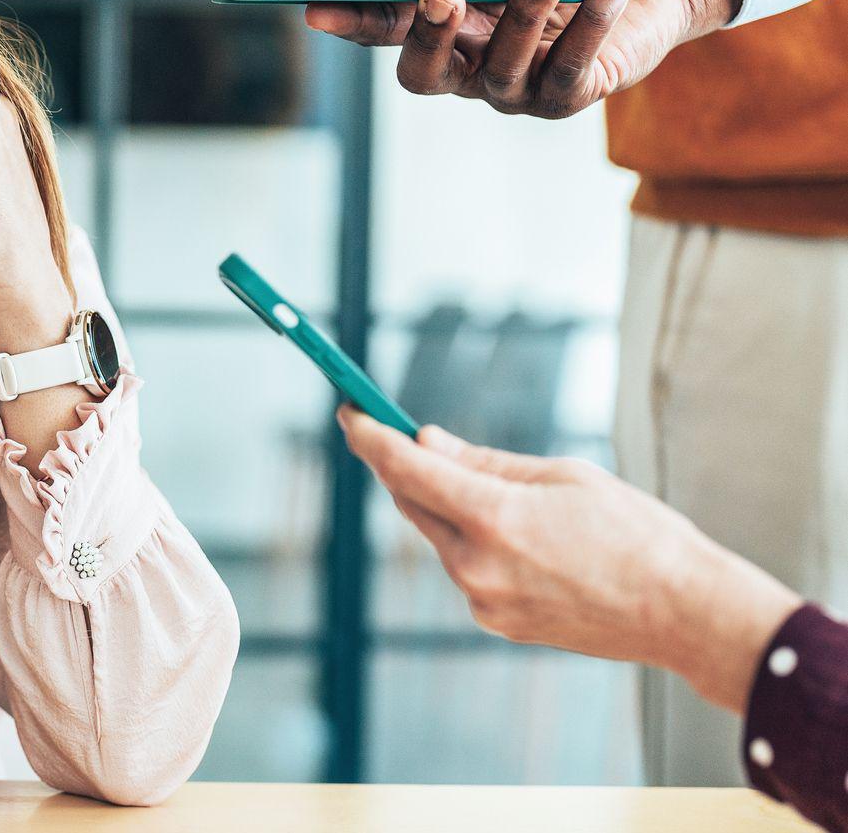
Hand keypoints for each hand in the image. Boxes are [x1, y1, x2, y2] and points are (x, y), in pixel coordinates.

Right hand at [305, 0, 743, 117]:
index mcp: (437, 25)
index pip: (380, 32)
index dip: (347, 23)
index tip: (319, 7)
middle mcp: (466, 66)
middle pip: (424, 73)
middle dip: (428, 36)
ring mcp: (516, 88)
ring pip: (499, 69)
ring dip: (523, 13)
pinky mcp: (569, 96)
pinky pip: (568, 68)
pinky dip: (590, 22)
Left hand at [340, 408, 800, 711]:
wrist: (684, 614)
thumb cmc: (636, 534)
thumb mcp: (563, 477)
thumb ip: (485, 462)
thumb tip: (428, 442)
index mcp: (493, 518)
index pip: (405, 469)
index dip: (370, 436)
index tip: (349, 412)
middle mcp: (475, 565)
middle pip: (413, 503)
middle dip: (403, 467)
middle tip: (397, 434)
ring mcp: (482, 600)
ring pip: (440, 537)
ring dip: (445, 507)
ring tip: (497, 491)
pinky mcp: (494, 623)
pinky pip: (465, 568)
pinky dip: (472, 543)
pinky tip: (518, 538)